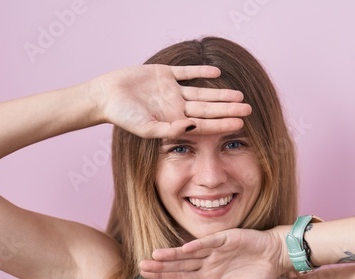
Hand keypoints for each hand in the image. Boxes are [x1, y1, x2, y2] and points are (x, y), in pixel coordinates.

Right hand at [90, 65, 251, 138]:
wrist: (105, 96)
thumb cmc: (122, 116)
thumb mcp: (145, 128)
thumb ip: (168, 130)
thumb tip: (192, 125)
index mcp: (173, 121)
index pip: (204, 124)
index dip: (222, 124)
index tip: (241, 125)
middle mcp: (176, 106)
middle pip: (208, 108)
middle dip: (228, 109)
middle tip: (249, 110)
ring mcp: (171, 90)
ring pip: (202, 92)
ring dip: (220, 93)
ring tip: (239, 96)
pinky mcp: (164, 74)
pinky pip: (186, 73)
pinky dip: (200, 72)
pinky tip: (216, 73)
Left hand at [139, 227, 291, 278]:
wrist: (277, 257)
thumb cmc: (259, 277)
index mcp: (209, 275)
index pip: (181, 276)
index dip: (165, 276)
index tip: (147, 276)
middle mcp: (208, 262)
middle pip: (180, 264)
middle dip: (161, 266)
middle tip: (141, 266)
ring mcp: (216, 250)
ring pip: (189, 253)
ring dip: (173, 254)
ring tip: (155, 256)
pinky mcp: (227, 239)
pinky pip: (210, 243)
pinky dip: (198, 245)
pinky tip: (184, 249)